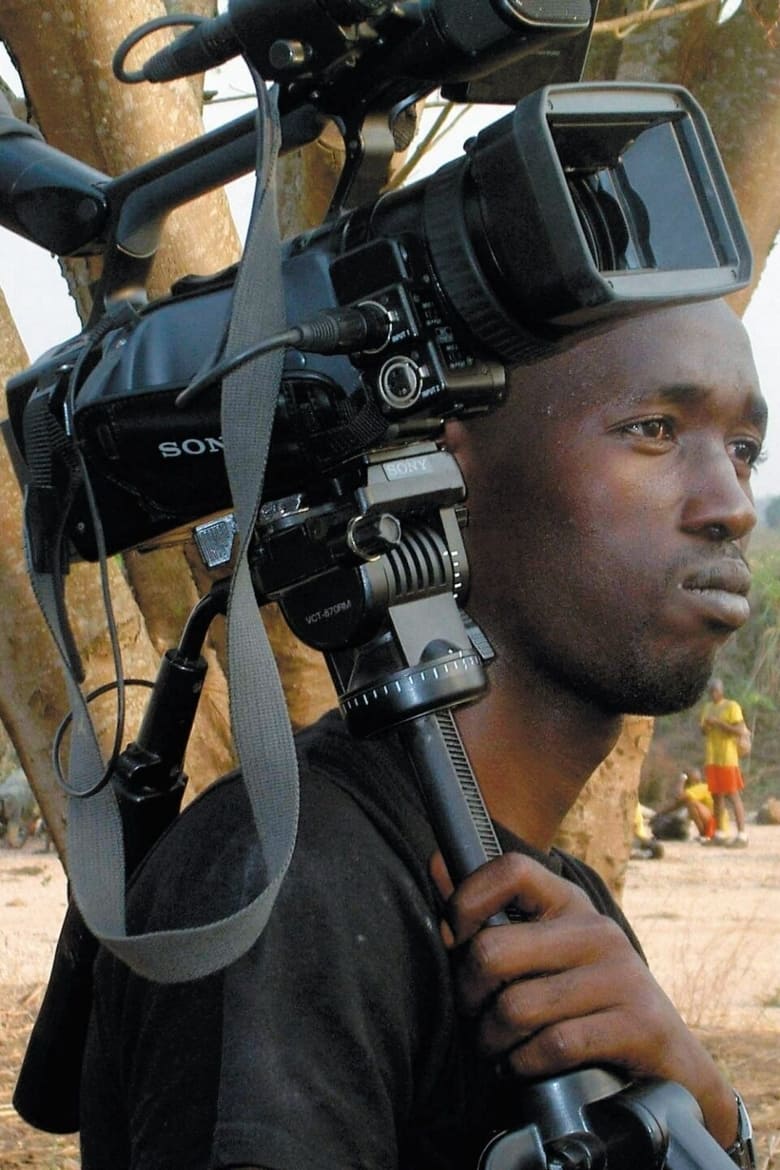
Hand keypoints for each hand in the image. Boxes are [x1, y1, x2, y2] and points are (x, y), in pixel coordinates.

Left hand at [430, 850, 737, 1147]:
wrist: (670, 1065)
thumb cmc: (586, 1004)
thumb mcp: (542, 951)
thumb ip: (487, 912)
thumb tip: (435, 862)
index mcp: (569, 903)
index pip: (510, 868)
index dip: (466, 900)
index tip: (456, 938)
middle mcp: (596, 931)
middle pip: (493, 950)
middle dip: (468, 995)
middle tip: (474, 1015)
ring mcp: (621, 975)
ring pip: (516, 1007)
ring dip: (492, 1040)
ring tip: (496, 1047)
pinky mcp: (638, 1024)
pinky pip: (553, 1045)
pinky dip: (525, 1065)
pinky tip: (525, 1067)